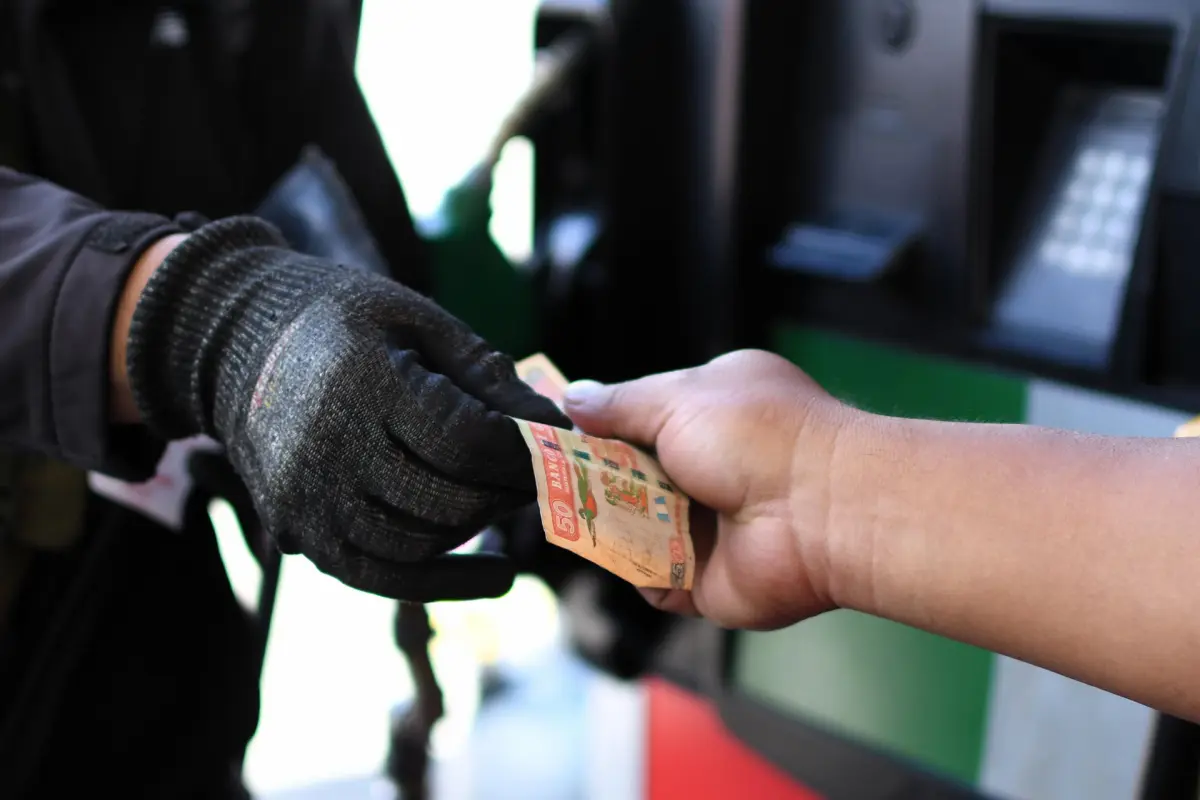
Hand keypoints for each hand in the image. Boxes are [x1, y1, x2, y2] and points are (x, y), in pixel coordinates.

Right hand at [124, 218, 569, 599]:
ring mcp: (307, 498)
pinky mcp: (296, 531)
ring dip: (479, 527)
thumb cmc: (341, 319)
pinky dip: (443, 583)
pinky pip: (381, 576)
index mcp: (362, 381)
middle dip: (510, 491)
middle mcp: (327, 448)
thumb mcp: (416, 318)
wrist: (233, 341)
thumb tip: (553, 425)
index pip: (466, 440)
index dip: (523, 449)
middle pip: (449, 498)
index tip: (555, 441)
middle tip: (542, 473)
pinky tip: (495, 575)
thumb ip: (483, 372)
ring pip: (420, 544)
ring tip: (507, 500)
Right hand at [563, 350, 857, 629]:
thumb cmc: (758, 436)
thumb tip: (572, 397)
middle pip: (630, 476)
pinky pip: (648, 577)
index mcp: (713, 411)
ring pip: (632, 527)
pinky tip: (625, 549)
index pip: (642, 419)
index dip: (603, 426)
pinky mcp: (703, 579)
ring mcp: (707, 526)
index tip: (561, 431)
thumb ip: (619, 404)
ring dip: (610, 521)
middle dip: (595, 477)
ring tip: (586, 509)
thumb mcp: (678, 398)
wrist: (820, 511)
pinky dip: (634, 568)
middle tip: (559, 476)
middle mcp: (711, 468)